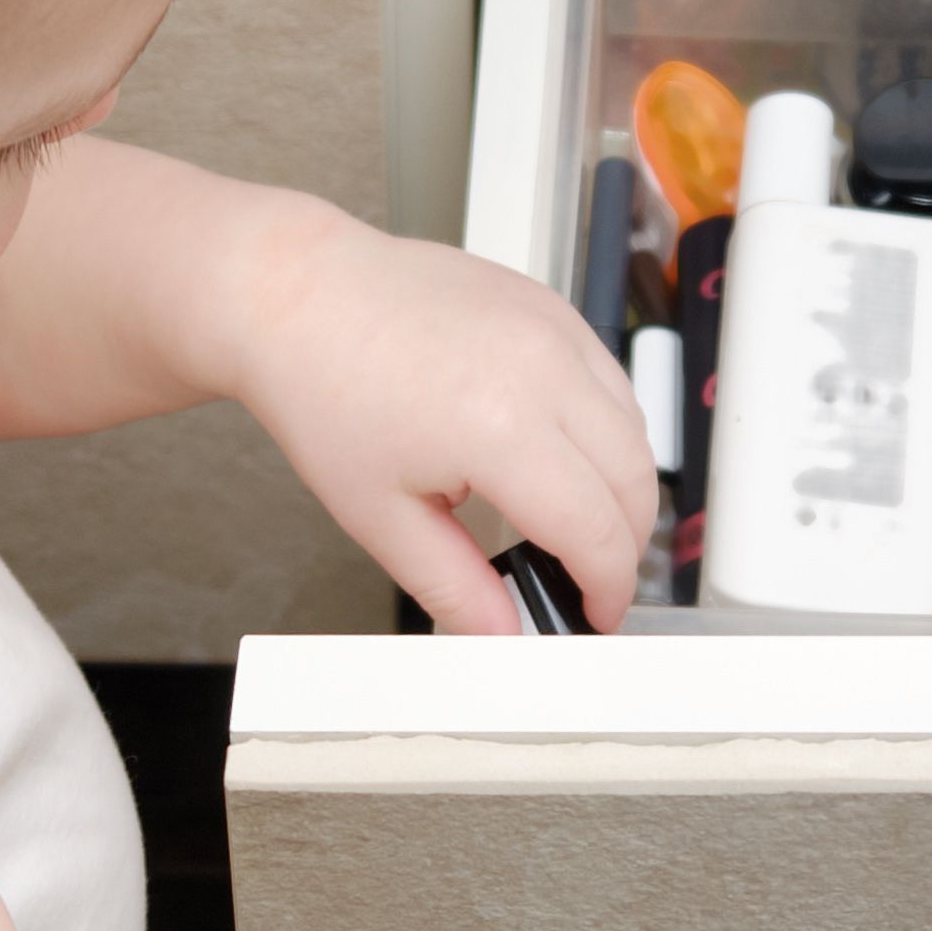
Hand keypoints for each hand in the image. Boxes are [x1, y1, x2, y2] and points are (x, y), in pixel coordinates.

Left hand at [222, 207, 661, 631]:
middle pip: (636, 483)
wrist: (295, 296)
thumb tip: (502, 634)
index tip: (594, 614)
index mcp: (501, 427)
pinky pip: (612, 382)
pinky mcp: (550, 307)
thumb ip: (454, 586)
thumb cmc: (322, 388)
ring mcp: (553, 329)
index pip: (598, 532)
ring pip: (635, 430)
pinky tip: (566, 457)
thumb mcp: (380, 516)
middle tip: (587, 579)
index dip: (606, 589)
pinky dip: (609, 430)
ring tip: (575, 524)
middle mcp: (542, 370)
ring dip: (623, 488)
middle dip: (623, 546)